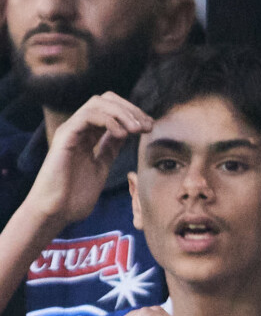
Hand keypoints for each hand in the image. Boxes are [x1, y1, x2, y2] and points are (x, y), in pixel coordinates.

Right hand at [26, 91, 152, 225]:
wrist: (56, 214)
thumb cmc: (74, 196)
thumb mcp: (101, 166)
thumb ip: (110, 148)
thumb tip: (126, 132)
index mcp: (88, 135)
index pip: (112, 110)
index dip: (133, 114)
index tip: (150, 127)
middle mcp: (79, 129)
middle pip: (107, 100)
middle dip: (131, 109)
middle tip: (147, 125)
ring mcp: (71, 131)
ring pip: (98, 103)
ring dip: (123, 113)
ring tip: (137, 129)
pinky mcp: (64, 137)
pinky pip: (87, 116)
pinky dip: (108, 120)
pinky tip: (122, 134)